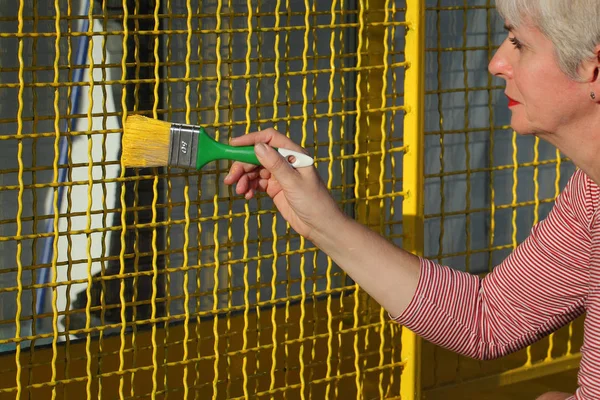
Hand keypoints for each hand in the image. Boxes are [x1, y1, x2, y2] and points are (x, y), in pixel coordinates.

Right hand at [223, 128, 344, 240]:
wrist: (321, 226)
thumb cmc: (314, 203)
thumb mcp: (293, 183)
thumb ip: (276, 164)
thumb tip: (258, 146)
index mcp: (294, 154)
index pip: (269, 138)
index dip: (250, 139)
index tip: (233, 145)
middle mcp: (286, 162)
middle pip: (258, 155)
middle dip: (242, 165)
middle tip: (230, 178)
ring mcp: (280, 175)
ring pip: (255, 170)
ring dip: (244, 178)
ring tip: (239, 190)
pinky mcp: (276, 188)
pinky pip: (257, 182)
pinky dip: (249, 187)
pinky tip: (246, 195)